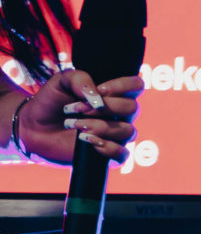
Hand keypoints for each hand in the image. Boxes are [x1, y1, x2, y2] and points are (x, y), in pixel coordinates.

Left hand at [14, 68, 141, 166]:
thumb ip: (80, 78)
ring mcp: (114, 134)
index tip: (98, 90)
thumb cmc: (50, 102)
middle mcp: (118, 114)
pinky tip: (87, 141)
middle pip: (132, 108)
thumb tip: (97, 98)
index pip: (136, 86)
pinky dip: (108, 148)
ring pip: (128, 131)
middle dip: (103, 109)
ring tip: (75, 126)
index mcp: (113, 94)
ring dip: (99, 127)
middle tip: (77, 109)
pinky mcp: (105, 154)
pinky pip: (122, 154)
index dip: (121, 87)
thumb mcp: (61, 81)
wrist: (32, 127)